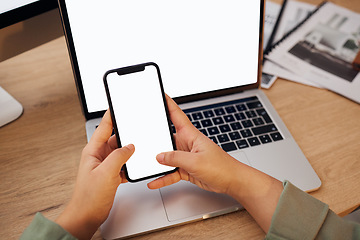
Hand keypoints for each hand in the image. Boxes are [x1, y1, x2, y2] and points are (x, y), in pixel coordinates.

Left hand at [56, 110, 134, 239]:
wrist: (87, 215)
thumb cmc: (89, 197)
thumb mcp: (105, 172)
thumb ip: (119, 156)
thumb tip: (130, 146)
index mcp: (93, 151)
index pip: (103, 127)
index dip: (111, 115)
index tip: (117, 105)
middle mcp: (99, 156)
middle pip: (116, 139)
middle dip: (127, 135)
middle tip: (137, 129)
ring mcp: (106, 165)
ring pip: (122, 152)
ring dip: (130, 152)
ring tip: (139, 150)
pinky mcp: (112, 174)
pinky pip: (124, 163)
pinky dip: (131, 164)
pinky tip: (135, 166)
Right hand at [147, 95, 242, 195]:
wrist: (232, 181)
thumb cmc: (222, 167)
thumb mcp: (195, 161)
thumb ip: (176, 158)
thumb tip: (160, 156)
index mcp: (190, 134)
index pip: (176, 114)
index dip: (167, 103)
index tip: (159, 95)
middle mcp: (187, 143)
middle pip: (166, 137)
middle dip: (155, 136)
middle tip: (142, 136)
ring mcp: (186, 156)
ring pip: (167, 156)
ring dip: (157, 161)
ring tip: (145, 164)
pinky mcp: (186, 168)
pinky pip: (170, 171)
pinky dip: (163, 176)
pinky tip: (154, 181)